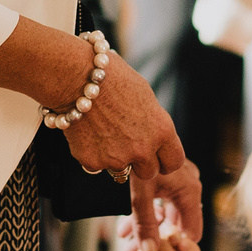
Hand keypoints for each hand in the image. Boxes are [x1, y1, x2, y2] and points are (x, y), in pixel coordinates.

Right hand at [62, 51, 203, 242]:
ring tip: (102, 131)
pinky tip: (87, 131)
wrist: (77, 77)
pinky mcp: (92, 162)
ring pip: (119, 169)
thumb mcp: (145, 98)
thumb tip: (151, 138)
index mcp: (162, 131)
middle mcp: (142, 149)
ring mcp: (117, 159)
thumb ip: (152, 124)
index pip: (174, 162)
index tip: (157, 158)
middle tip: (125, 145)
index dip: (165, 160)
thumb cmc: (113, 79)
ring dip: (114, 157)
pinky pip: (95, 165)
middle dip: (139, 162)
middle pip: (148, 172)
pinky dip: (91, 153)